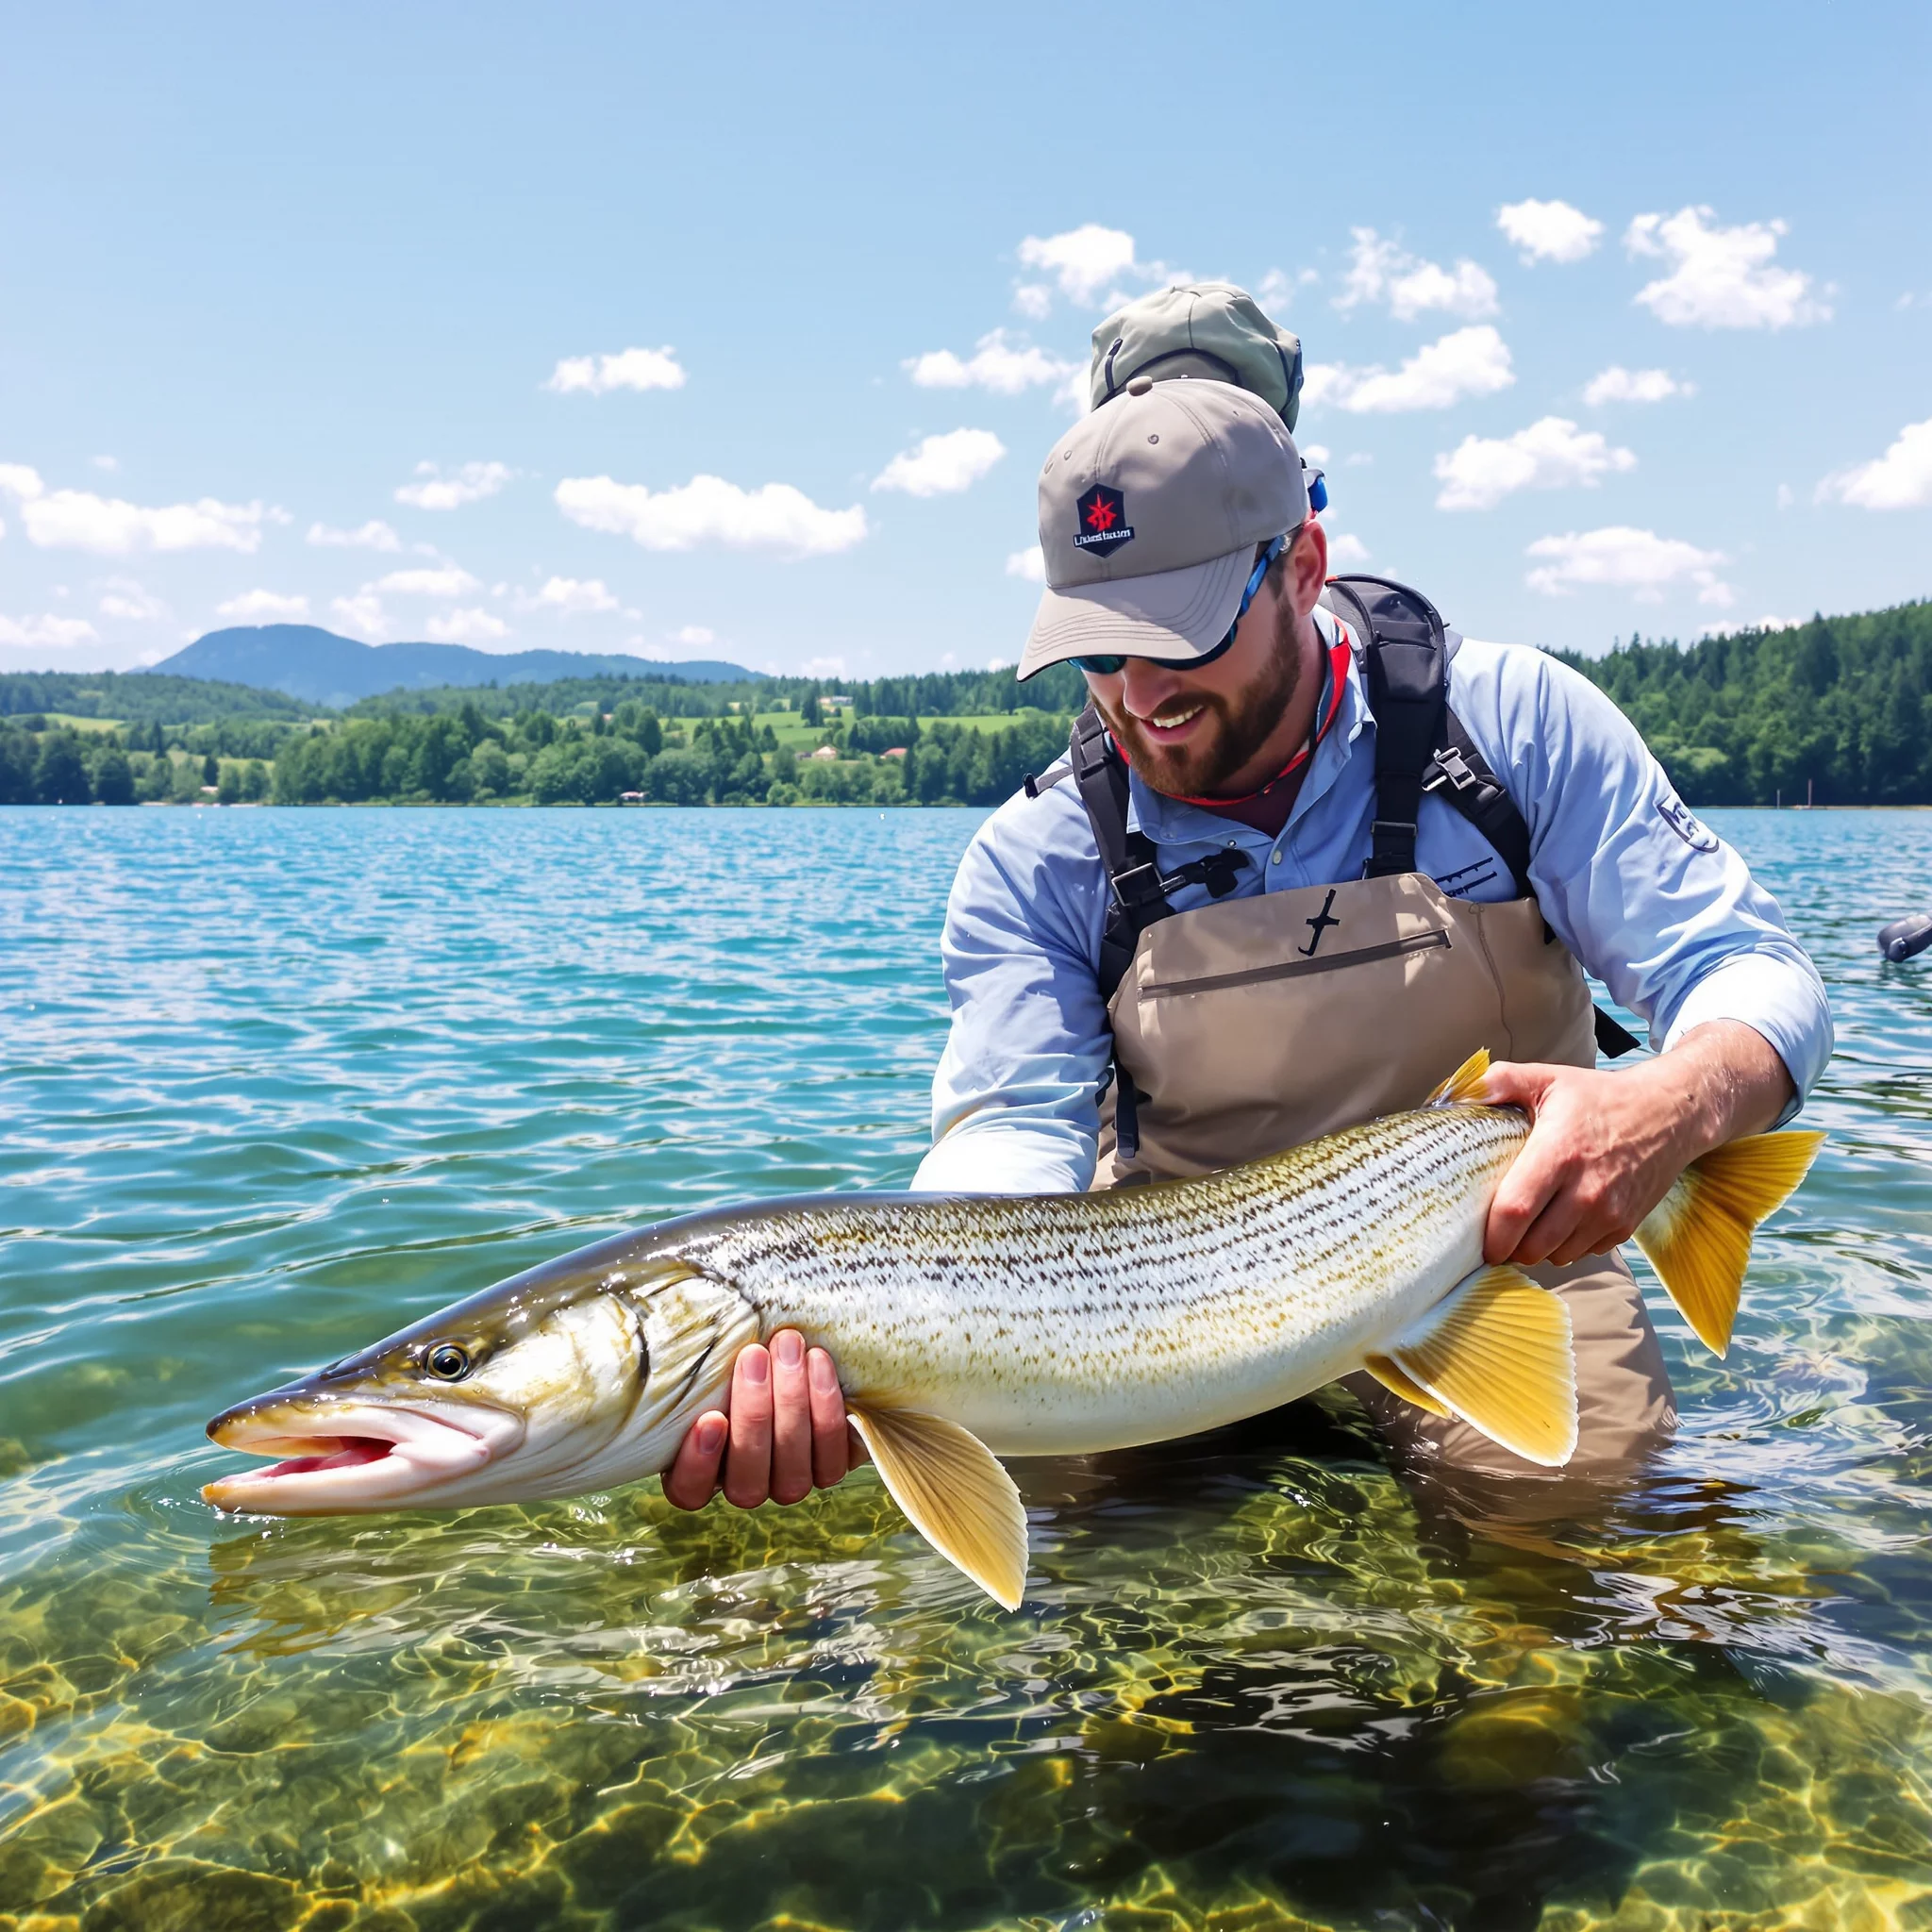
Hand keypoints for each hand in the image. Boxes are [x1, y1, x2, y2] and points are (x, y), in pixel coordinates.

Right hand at [662, 1329, 862, 1510]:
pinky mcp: (829, 1469)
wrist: (798, 1359)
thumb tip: (677, 1326)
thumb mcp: (711, 1363)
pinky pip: (831, 1455)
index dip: (698, 1463)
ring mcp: (788, 1484)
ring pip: (791, 1470)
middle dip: (754, 1414)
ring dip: (792, 1404)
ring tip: (788, 1348)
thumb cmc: (741, 1359)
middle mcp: (746, 1486)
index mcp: (701, 1473)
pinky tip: (817, 1362)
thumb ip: (697, 1366)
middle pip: (747, 1478)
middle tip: (753, 1356)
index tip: (711, 1418)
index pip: (689, 1491)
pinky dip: (826, 1407)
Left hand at [1479, 1020, 1793, 1268]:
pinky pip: (1583, 1252)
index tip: (1477, 1241)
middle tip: (1495, 1237)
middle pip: (1532, 1244)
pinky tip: (1557, 1224)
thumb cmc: (1601, 1097)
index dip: (1491, 1235)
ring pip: (1557, 1254)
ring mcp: (1609, 1213)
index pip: (1515, 1210)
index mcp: (1559, 1153)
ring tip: (1524, 1229)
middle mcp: (1586, 1190)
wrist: (1670, 1114)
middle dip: (1508, 1248)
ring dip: (1536, 1249)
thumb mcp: (1550, 1079)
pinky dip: (1565, 1247)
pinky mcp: (1625, 1226)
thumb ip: (1501, 1080)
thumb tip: (1460, 1091)